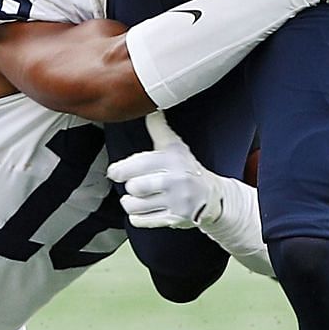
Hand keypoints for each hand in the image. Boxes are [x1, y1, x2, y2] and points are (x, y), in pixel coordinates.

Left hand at [107, 112, 218, 228]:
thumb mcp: (175, 146)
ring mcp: (177, 202)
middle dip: (130, 186)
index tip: (114, 172)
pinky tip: (142, 210)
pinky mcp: (176, 219)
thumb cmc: (188, 169)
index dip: (120, 169)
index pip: (139, 163)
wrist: (214, 197)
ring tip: (134, 198)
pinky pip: (143, 221)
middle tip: (133, 185)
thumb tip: (150, 109)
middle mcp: (176, 180)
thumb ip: (158, 128)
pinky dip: (138, 217)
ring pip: (136, 206)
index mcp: (174, 159)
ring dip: (130, 203)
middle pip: (135, 186)